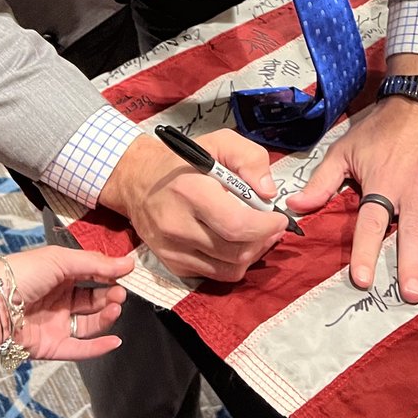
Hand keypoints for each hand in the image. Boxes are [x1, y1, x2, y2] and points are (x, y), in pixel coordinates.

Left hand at [0, 245, 133, 361]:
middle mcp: (59, 298)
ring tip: (116, 307)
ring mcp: (56, 323)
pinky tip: (115, 340)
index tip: (129, 273)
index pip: (93, 274)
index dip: (111, 274)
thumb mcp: (61, 260)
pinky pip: (78, 349)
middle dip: (111, 295)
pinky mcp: (51, 347)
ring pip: (89, 323)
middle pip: (94, 299)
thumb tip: (129, 264)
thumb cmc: (23, 274)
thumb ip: (96, 264)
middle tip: (121, 293)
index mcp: (60, 274)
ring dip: (107, 316)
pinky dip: (98, 347)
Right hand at [99, 130, 287, 280]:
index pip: (237, 225)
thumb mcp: (220, 142)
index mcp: (191, 192)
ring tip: (257, 234)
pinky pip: (215, 275)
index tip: (279, 218)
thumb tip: (269, 192)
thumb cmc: (184, 161)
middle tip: (272, 226)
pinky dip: (234, 263)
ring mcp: (174, 251)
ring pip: (229, 269)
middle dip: (264, 240)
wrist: (138, 182)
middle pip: (236, 251)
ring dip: (253, 253)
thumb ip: (250, 159)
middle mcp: (178, 226)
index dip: (266, 226)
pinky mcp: (173, 265)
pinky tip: (236, 243)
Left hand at [287, 99, 417, 303]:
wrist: (417, 99)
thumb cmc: (377, 130)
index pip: (373, 222)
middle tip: (412, 294)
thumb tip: (293, 209)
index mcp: (384, 183)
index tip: (362, 279)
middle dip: (412, 262)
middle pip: (412, 230)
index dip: (367, 250)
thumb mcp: (344, 151)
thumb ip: (321, 183)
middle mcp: (414, 187)